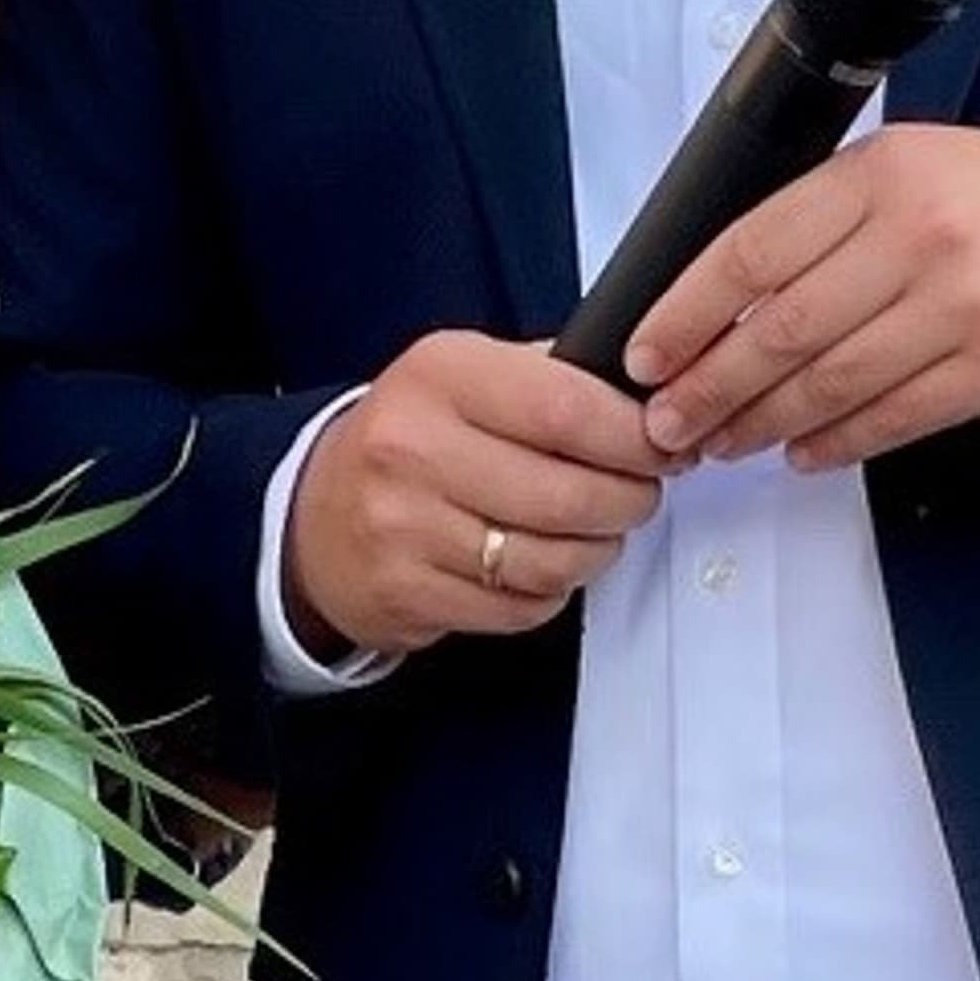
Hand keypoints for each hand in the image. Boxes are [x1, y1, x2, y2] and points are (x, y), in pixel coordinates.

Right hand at [280, 331, 670, 658]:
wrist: (317, 514)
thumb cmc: (413, 437)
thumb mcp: (465, 372)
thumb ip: (550, 374)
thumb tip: (648, 397)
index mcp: (439, 374)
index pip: (565, 409)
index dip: (633, 437)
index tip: (662, 445)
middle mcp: (414, 447)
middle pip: (568, 494)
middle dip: (629, 500)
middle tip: (640, 493)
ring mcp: (405, 527)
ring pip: (552, 561)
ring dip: (597, 551)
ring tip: (597, 531)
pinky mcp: (409, 593)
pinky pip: (522, 607)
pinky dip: (550, 592)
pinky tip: (540, 564)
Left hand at [619, 125, 979, 473]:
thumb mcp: (915, 170)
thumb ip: (826, 215)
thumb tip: (720, 290)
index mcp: (884, 173)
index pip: (754, 248)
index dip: (687, 310)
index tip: (646, 352)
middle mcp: (919, 235)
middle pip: (782, 327)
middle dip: (709, 385)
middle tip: (666, 423)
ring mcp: (962, 307)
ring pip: (830, 381)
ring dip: (761, 423)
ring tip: (719, 444)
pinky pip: (892, 418)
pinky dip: (836, 442)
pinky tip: (800, 453)